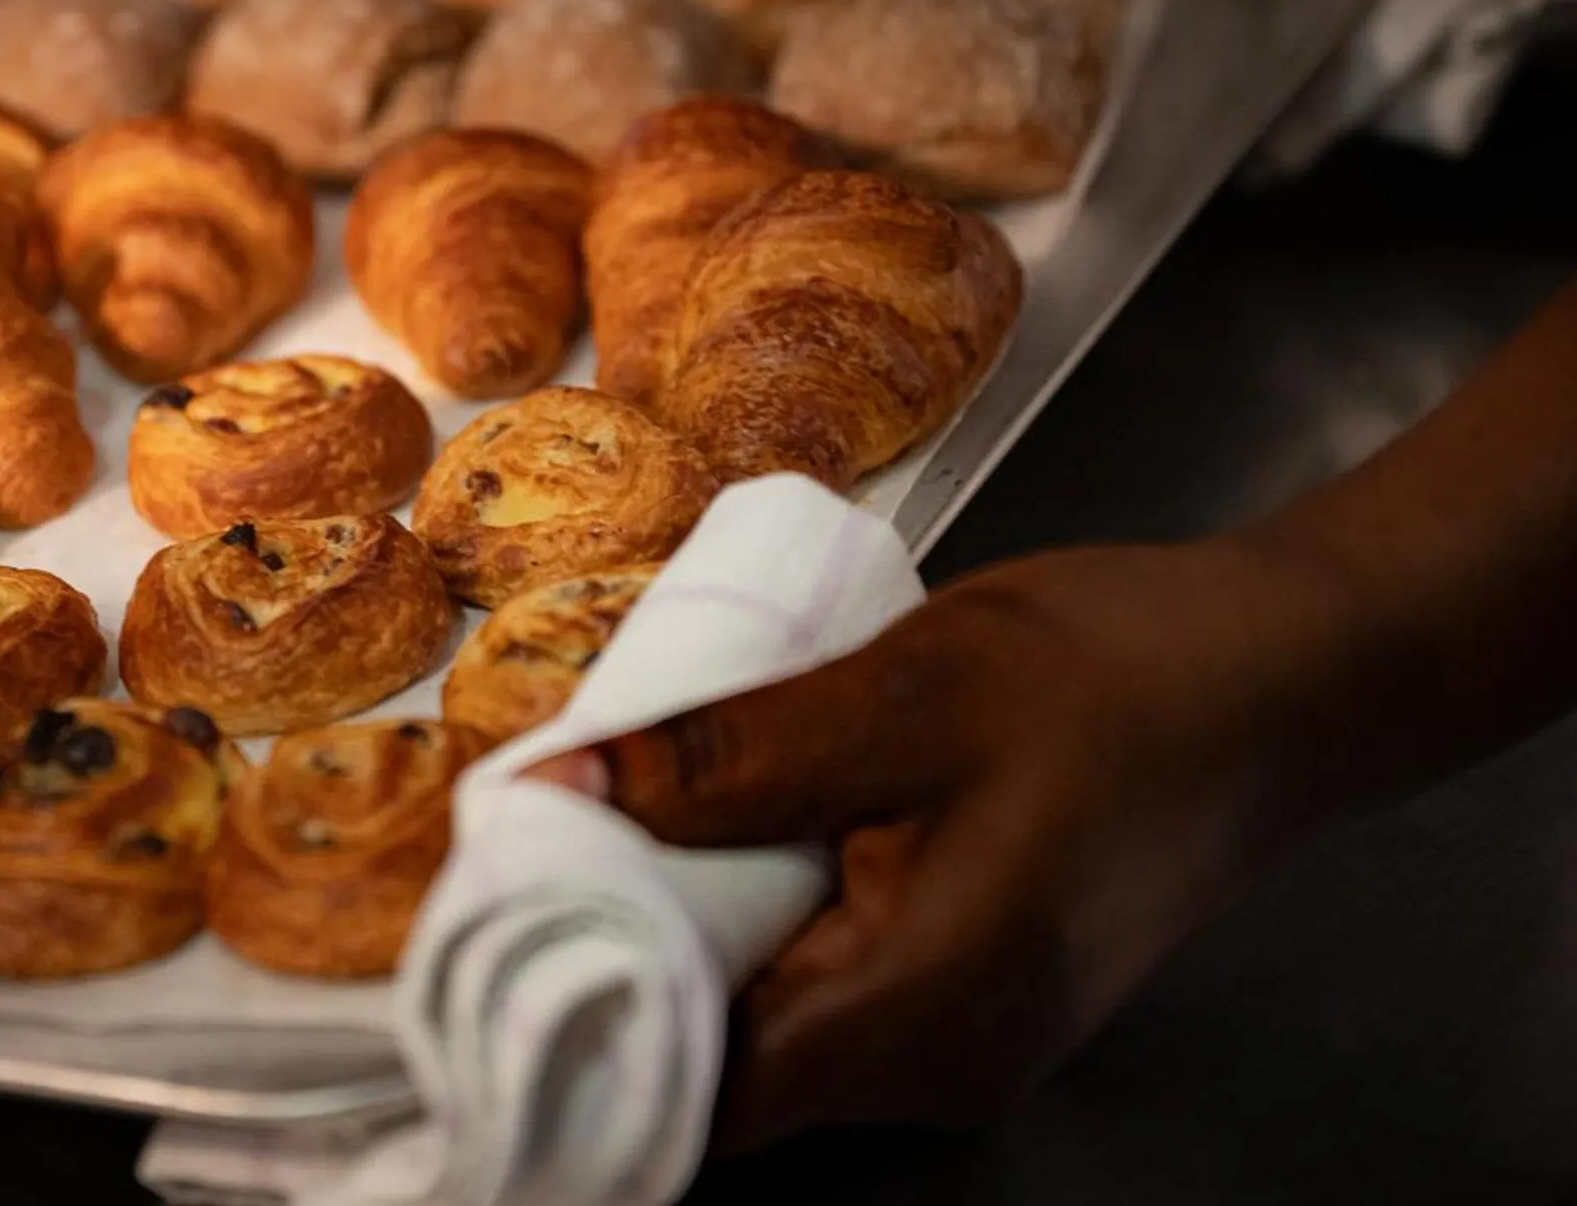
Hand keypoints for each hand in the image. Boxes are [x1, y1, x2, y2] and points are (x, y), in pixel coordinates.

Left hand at [548, 537, 1332, 1147]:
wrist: (1280, 677)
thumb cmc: (1118, 677)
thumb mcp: (901, 690)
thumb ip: (725, 755)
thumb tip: (557, 788)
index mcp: (925, 1009)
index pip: (699, 1095)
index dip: (582, 1027)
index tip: (491, 939)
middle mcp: (941, 1066)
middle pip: (724, 1068)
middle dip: (615, 968)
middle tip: (533, 850)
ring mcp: (965, 1044)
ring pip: (771, 1031)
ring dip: (684, 940)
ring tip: (614, 823)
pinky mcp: (975, 998)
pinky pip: (825, 994)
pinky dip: (756, 929)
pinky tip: (721, 836)